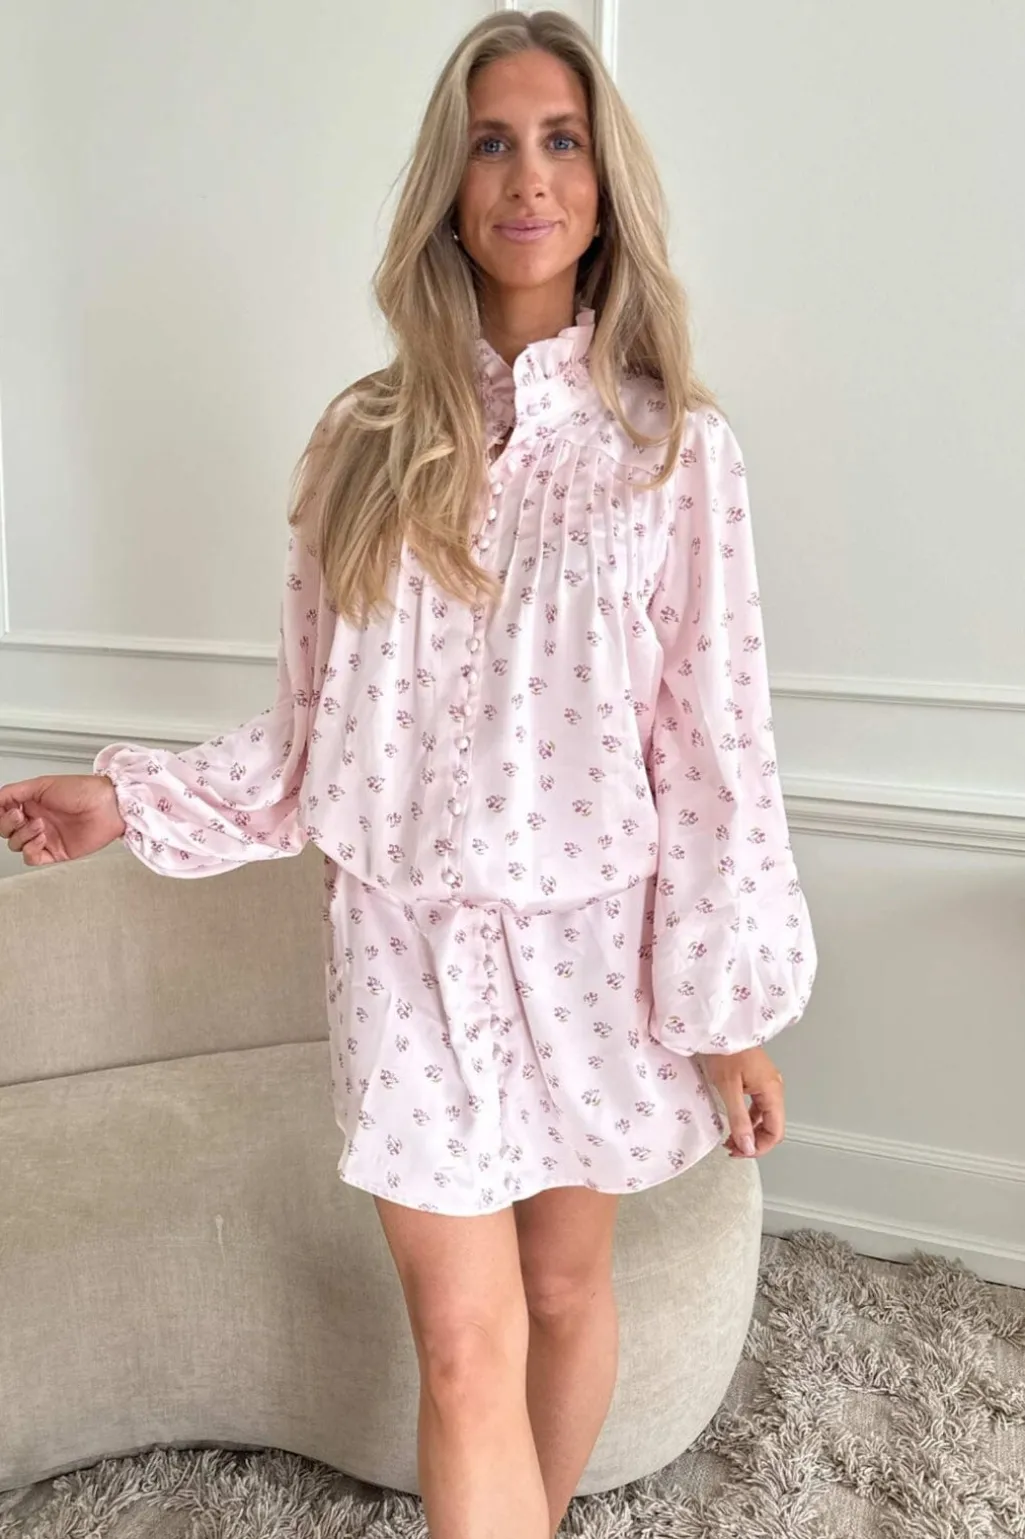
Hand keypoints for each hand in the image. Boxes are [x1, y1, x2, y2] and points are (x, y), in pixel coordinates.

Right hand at [0, 775, 126, 867]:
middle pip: (6, 830)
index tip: (6, 810)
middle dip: (9, 824)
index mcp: (32, 802)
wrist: (108, 806)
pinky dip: (31, 850)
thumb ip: (14, 791)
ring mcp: (45, 836)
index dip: (0, 814)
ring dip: (23, 835)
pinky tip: (41, 839)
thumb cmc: (84, 790)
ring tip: (39, 825)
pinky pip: (32, 858)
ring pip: (17, 844)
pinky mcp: (56, 852)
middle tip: (21, 816)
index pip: (3, 813)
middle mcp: (36, 819)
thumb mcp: (42, 784)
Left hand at [695, 1046, 784, 1158]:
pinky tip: (734, 1124)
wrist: (719, 1027)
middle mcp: (774, 1088)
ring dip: (750, 1132)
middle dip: (754, 1142)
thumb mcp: (728, 1088)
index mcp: (772, 1090)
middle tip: (732, 1148)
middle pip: (772, 1126)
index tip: (740, 1152)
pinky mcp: (757, 1080)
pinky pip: (758, 1107)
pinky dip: (748, 1119)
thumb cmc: (724, 1051)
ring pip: (765, 1118)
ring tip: (730, 1140)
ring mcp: (767, 1083)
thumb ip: (739, 1119)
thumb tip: (748, 1146)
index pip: (776, 1131)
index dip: (760, 1147)